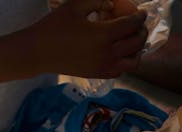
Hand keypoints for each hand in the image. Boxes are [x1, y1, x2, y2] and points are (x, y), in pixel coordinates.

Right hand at [29, 0, 147, 77]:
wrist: (39, 52)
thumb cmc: (55, 26)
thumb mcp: (75, 5)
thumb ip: (97, 1)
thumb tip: (113, 4)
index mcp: (104, 35)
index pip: (131, 25)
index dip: (140, 17)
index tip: (142, 13)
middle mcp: (108, 53)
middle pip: (136, 43)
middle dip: (142, 32)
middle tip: (140, 26)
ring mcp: (105, 67)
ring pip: (133, 62)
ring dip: (138, 51)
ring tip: (134, 43)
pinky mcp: (98, 75)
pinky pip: (120, 71)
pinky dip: (125, 62)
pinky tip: (120, 54)